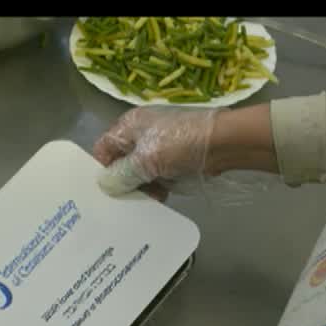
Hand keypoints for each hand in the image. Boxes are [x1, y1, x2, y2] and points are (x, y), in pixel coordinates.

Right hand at [92, 107, 221, 200]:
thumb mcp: (145, 160)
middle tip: (130, 200)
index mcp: (128, 125)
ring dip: (143, 187)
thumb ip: (121, 174)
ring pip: (139, 171)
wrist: (223, 143)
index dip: (103, 169)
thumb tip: (105, 185)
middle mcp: (139, 133)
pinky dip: (157, 185)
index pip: (103, 148)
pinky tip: (162, 196)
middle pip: (121, 162)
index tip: (108, 191)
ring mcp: (158, 145)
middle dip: (125, 182)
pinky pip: (156, 174)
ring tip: (151, 199)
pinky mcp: (173, 157)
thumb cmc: (179, 144)